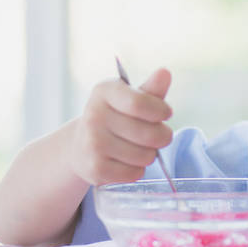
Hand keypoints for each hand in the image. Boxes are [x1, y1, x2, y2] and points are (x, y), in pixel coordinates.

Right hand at [68, 68, 173, 185]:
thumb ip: (151, 90)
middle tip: (159, 136)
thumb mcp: (131, 99)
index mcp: (104, 91)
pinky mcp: (95, 168)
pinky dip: (138, 170)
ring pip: (145, 156)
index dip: (161, 111)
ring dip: (150, 155)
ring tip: (141, 148)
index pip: (140, 103)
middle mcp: (94, 115)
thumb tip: (165, 73)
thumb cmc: (116, 117)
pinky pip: (134, 173)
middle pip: (149, 134)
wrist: (81, 145)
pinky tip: (128, 161)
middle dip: (163, 137)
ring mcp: (92, 143)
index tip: (166, 113)